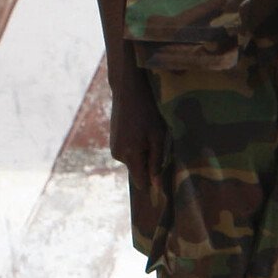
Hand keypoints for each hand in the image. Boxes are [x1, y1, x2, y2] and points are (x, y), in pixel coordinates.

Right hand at [108, 72, 166, 193]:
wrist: (127, 92)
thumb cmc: (148, 113)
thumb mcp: (157, 136)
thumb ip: (156, 161)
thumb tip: (155, 185)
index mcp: (129, 155)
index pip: (140, 181)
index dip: (153, 182)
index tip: (164, 178)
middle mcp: (118, 155)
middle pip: (138, 170)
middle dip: (149, 162)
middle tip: (157, 142)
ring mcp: (113, 149)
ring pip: (133, 161)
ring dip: (143, 152)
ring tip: (147, 132)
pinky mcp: (113, 142)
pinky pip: (128, 152)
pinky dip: (136, 146)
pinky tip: (140, 130)